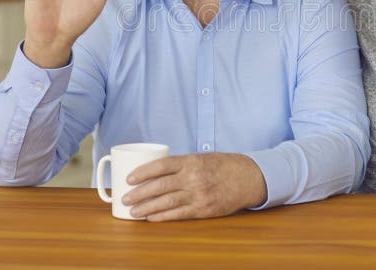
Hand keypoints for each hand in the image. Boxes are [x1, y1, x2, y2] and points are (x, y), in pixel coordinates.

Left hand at [121, 153, 267, 220]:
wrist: (249, 178)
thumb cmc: (224, 166)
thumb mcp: (202, 157)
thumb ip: (182, 164)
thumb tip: (157, 171)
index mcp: (192, 161)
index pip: (161, 166)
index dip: (143, 173)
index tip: (129, 179)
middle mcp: (194, 178)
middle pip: (160, 186)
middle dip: (139, 193)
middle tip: (125, 197)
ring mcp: (199, 195)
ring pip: (166, 202)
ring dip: (147, 208)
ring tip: (133, 211)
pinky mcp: (204, 209)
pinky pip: (179, 214)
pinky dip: (163, 217)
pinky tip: (151, 218)